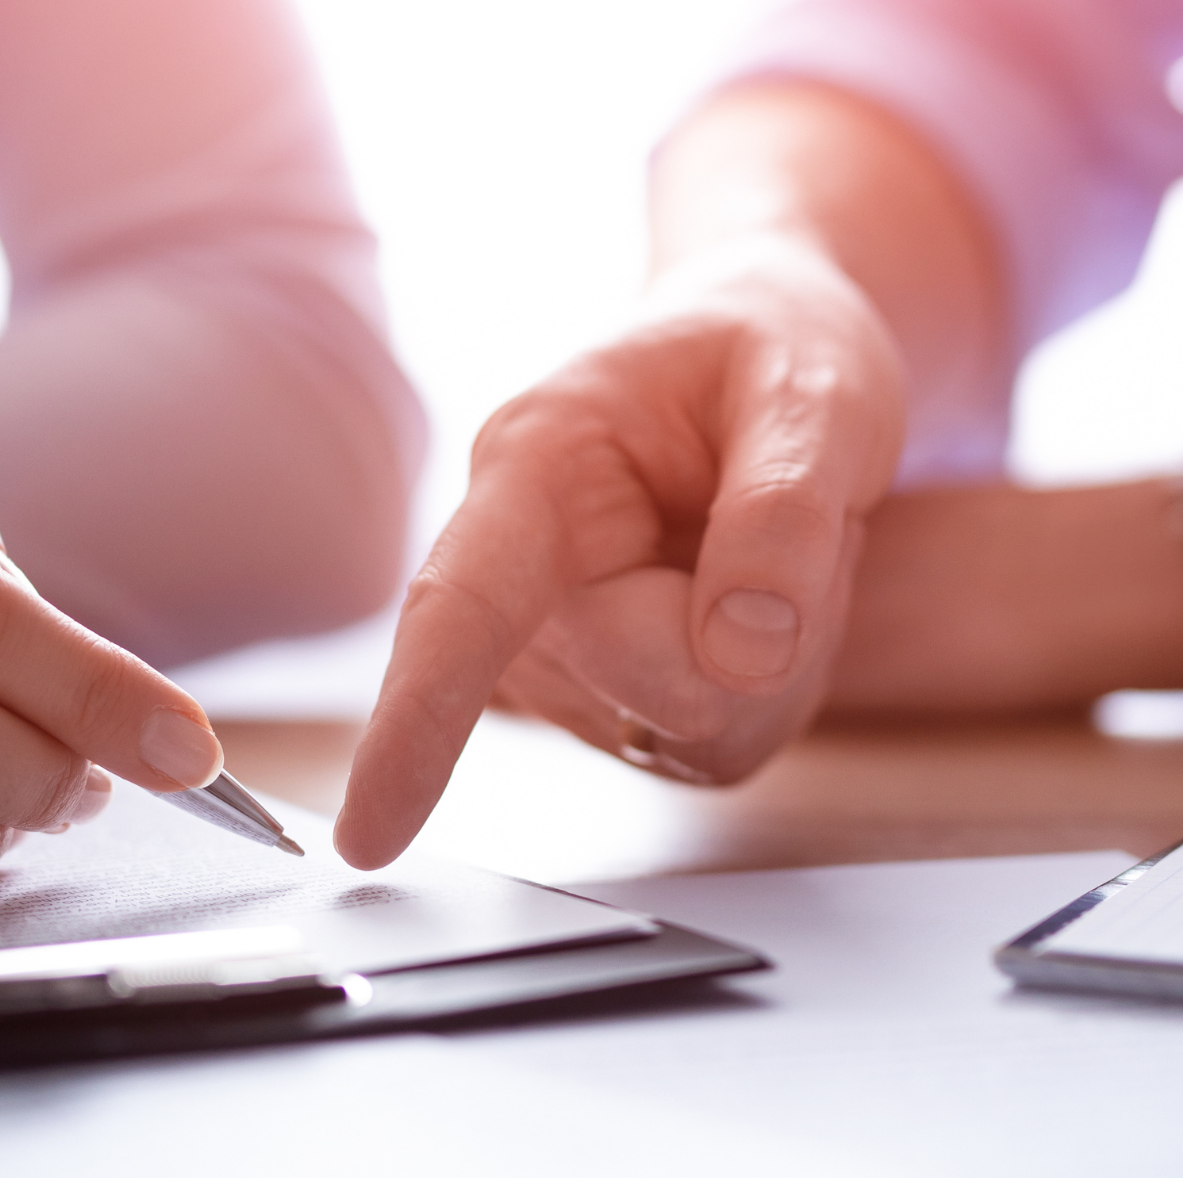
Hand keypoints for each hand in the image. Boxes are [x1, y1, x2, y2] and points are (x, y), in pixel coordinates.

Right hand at [335, 238, 907, 867]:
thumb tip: (741, 654)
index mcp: (535, 466)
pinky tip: (755, 599)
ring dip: (778, 655)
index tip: (368, 834)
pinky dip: (774, 684)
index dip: (412, 723)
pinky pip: (717, 745)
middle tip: (802, 515)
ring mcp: (564, 652)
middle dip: (760, 628)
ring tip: (770, 541)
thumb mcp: (814, 391)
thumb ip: (782, 511)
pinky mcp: (613, 702)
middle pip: (646, 680)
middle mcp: (525, 572)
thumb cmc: (771, 347)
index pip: (458, 607)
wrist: (764, 355)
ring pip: (691, 724)